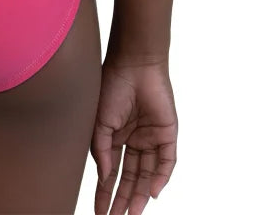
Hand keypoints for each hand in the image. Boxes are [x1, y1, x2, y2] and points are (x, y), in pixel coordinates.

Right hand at [91, 56, 177, 214]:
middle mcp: (133, 140)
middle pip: (130, 178)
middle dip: (123, 200)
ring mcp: (151, 138)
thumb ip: (101, 151)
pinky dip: (161, 178)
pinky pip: (166, 161)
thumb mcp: (98, 122)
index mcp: (115, 137)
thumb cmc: (111, 86)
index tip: (99, 211)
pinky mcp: (167, 134)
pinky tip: (152, 193)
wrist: (134, 65)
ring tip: (133, 214)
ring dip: (141, 195)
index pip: (111, 172)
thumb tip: (104, 178)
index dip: (105, 192)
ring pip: (148, 174)